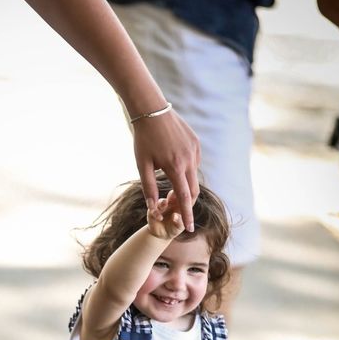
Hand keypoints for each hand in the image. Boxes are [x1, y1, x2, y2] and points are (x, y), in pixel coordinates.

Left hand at [132, 110, 200, 231]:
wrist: (152, 110)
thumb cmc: (143, 139)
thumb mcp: (142, 165)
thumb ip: (149, 187)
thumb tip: (153, 208)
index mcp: (175, 167)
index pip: (184, 198)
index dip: (186, 215)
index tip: (189, 228)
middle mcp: (189, 159)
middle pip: (193, 190)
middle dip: (186, 202)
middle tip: (174, 207)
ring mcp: (194, 150)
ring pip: (193, 176)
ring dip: (184, 185)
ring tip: (170, 186)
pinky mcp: (196, 143)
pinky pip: (194, 162)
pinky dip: (186, 170)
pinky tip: (173, 164)